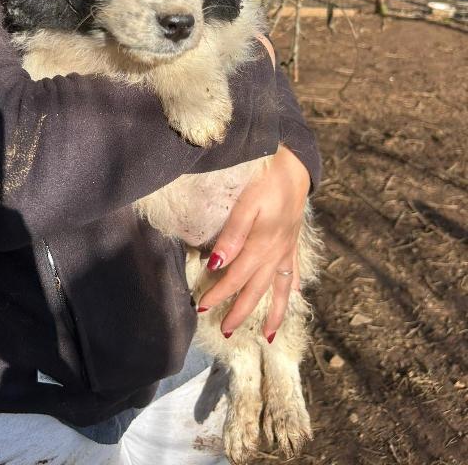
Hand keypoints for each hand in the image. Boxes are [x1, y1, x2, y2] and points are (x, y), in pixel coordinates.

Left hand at [198, 143, 309, 342]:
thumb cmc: (267, 180)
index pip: (236, 277)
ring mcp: (288, 249)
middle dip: (242, 311)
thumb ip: (232, 234)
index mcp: (262, 245)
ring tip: (269, 335)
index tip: (202, 307)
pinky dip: (292, 287)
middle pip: (257, 289)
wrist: (297, 165)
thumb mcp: (247, 203)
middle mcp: (276, 253)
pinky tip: (294, 296)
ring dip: (274, 312)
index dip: (219, 294)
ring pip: (280, 288)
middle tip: (227, 331)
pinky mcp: (294, 240)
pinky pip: (294, 271)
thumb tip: (216, 265)